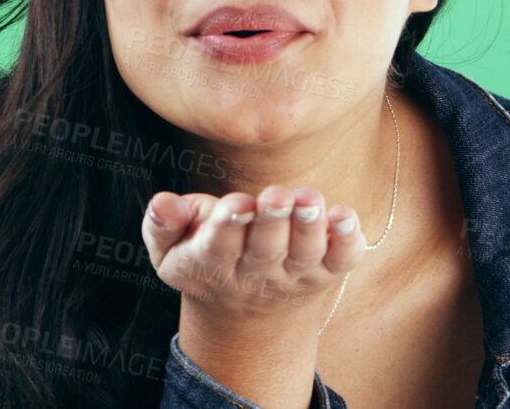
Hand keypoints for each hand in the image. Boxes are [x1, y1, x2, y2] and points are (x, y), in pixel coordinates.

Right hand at [141, 184, 365, 323]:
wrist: (246, 312)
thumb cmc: (203, 257)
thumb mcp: (169, 247)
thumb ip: (161, 224)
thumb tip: (162, 204)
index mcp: (210, 264)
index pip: (218, 247)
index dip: (228, 226)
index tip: (237, 205)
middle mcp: (255, 274)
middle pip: (265, 250)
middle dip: (273, 222)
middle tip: (278, 196)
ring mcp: (293, 275)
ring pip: (304, 255)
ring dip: (310, 228)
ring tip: (311, 200)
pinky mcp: (325, 272)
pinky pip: (341, 261)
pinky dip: (347, 241)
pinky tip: (347, 216)